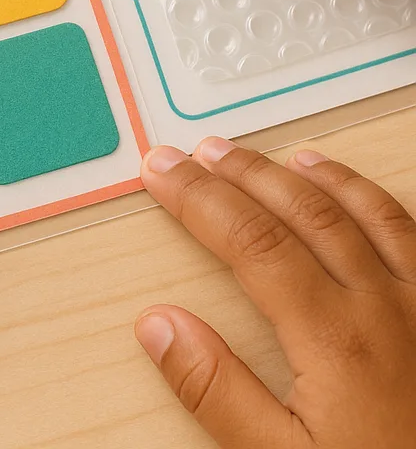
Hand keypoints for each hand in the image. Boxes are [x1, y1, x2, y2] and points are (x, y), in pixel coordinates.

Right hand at [135, 138, 415, 447]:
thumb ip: (218, 392)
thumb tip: (158, 325)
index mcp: (335, 336)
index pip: (248, 238)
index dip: (197, 197)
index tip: (162, 173)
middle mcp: (385, 306)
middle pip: (301, 210)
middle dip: (242, 172)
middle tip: (201, 153)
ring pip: (367, 212)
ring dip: (314, 177)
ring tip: (279, 157)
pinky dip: (383, 204)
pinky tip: (369, 198)